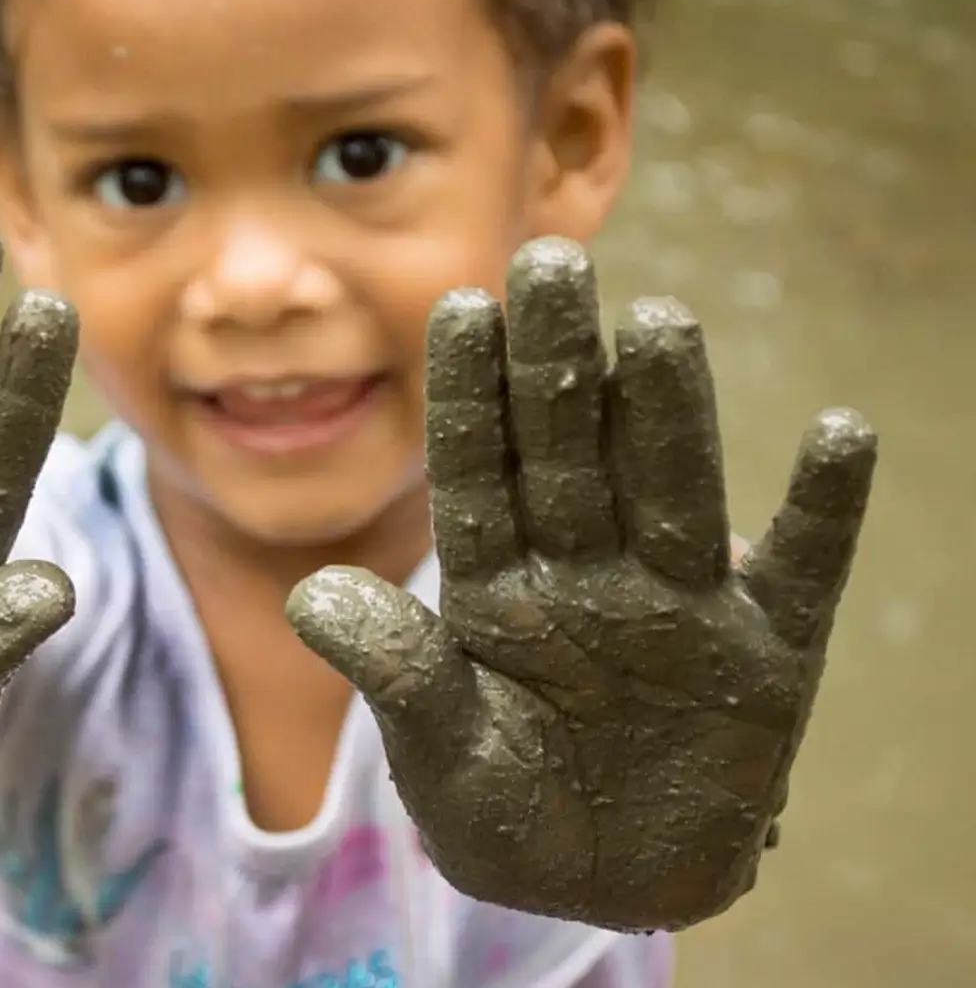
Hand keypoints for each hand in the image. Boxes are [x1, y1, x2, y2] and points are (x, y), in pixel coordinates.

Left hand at [285, 238, 877, 931]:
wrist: (608, 891)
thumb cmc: (507, 813)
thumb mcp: (440, 755)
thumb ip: (395, 675)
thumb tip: (309, 597)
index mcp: (496, 586)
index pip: (478, 473)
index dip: (469, 394)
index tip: (460, 304)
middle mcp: (585, 573)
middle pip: (568, 453)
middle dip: (557, 364)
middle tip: (552, 258)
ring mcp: (678, 606)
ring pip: (667, 486)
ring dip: (666, 407)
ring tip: (657, 320)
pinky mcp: (769, 657)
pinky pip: (801, 571)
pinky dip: (824, 510)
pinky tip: (839, 432)